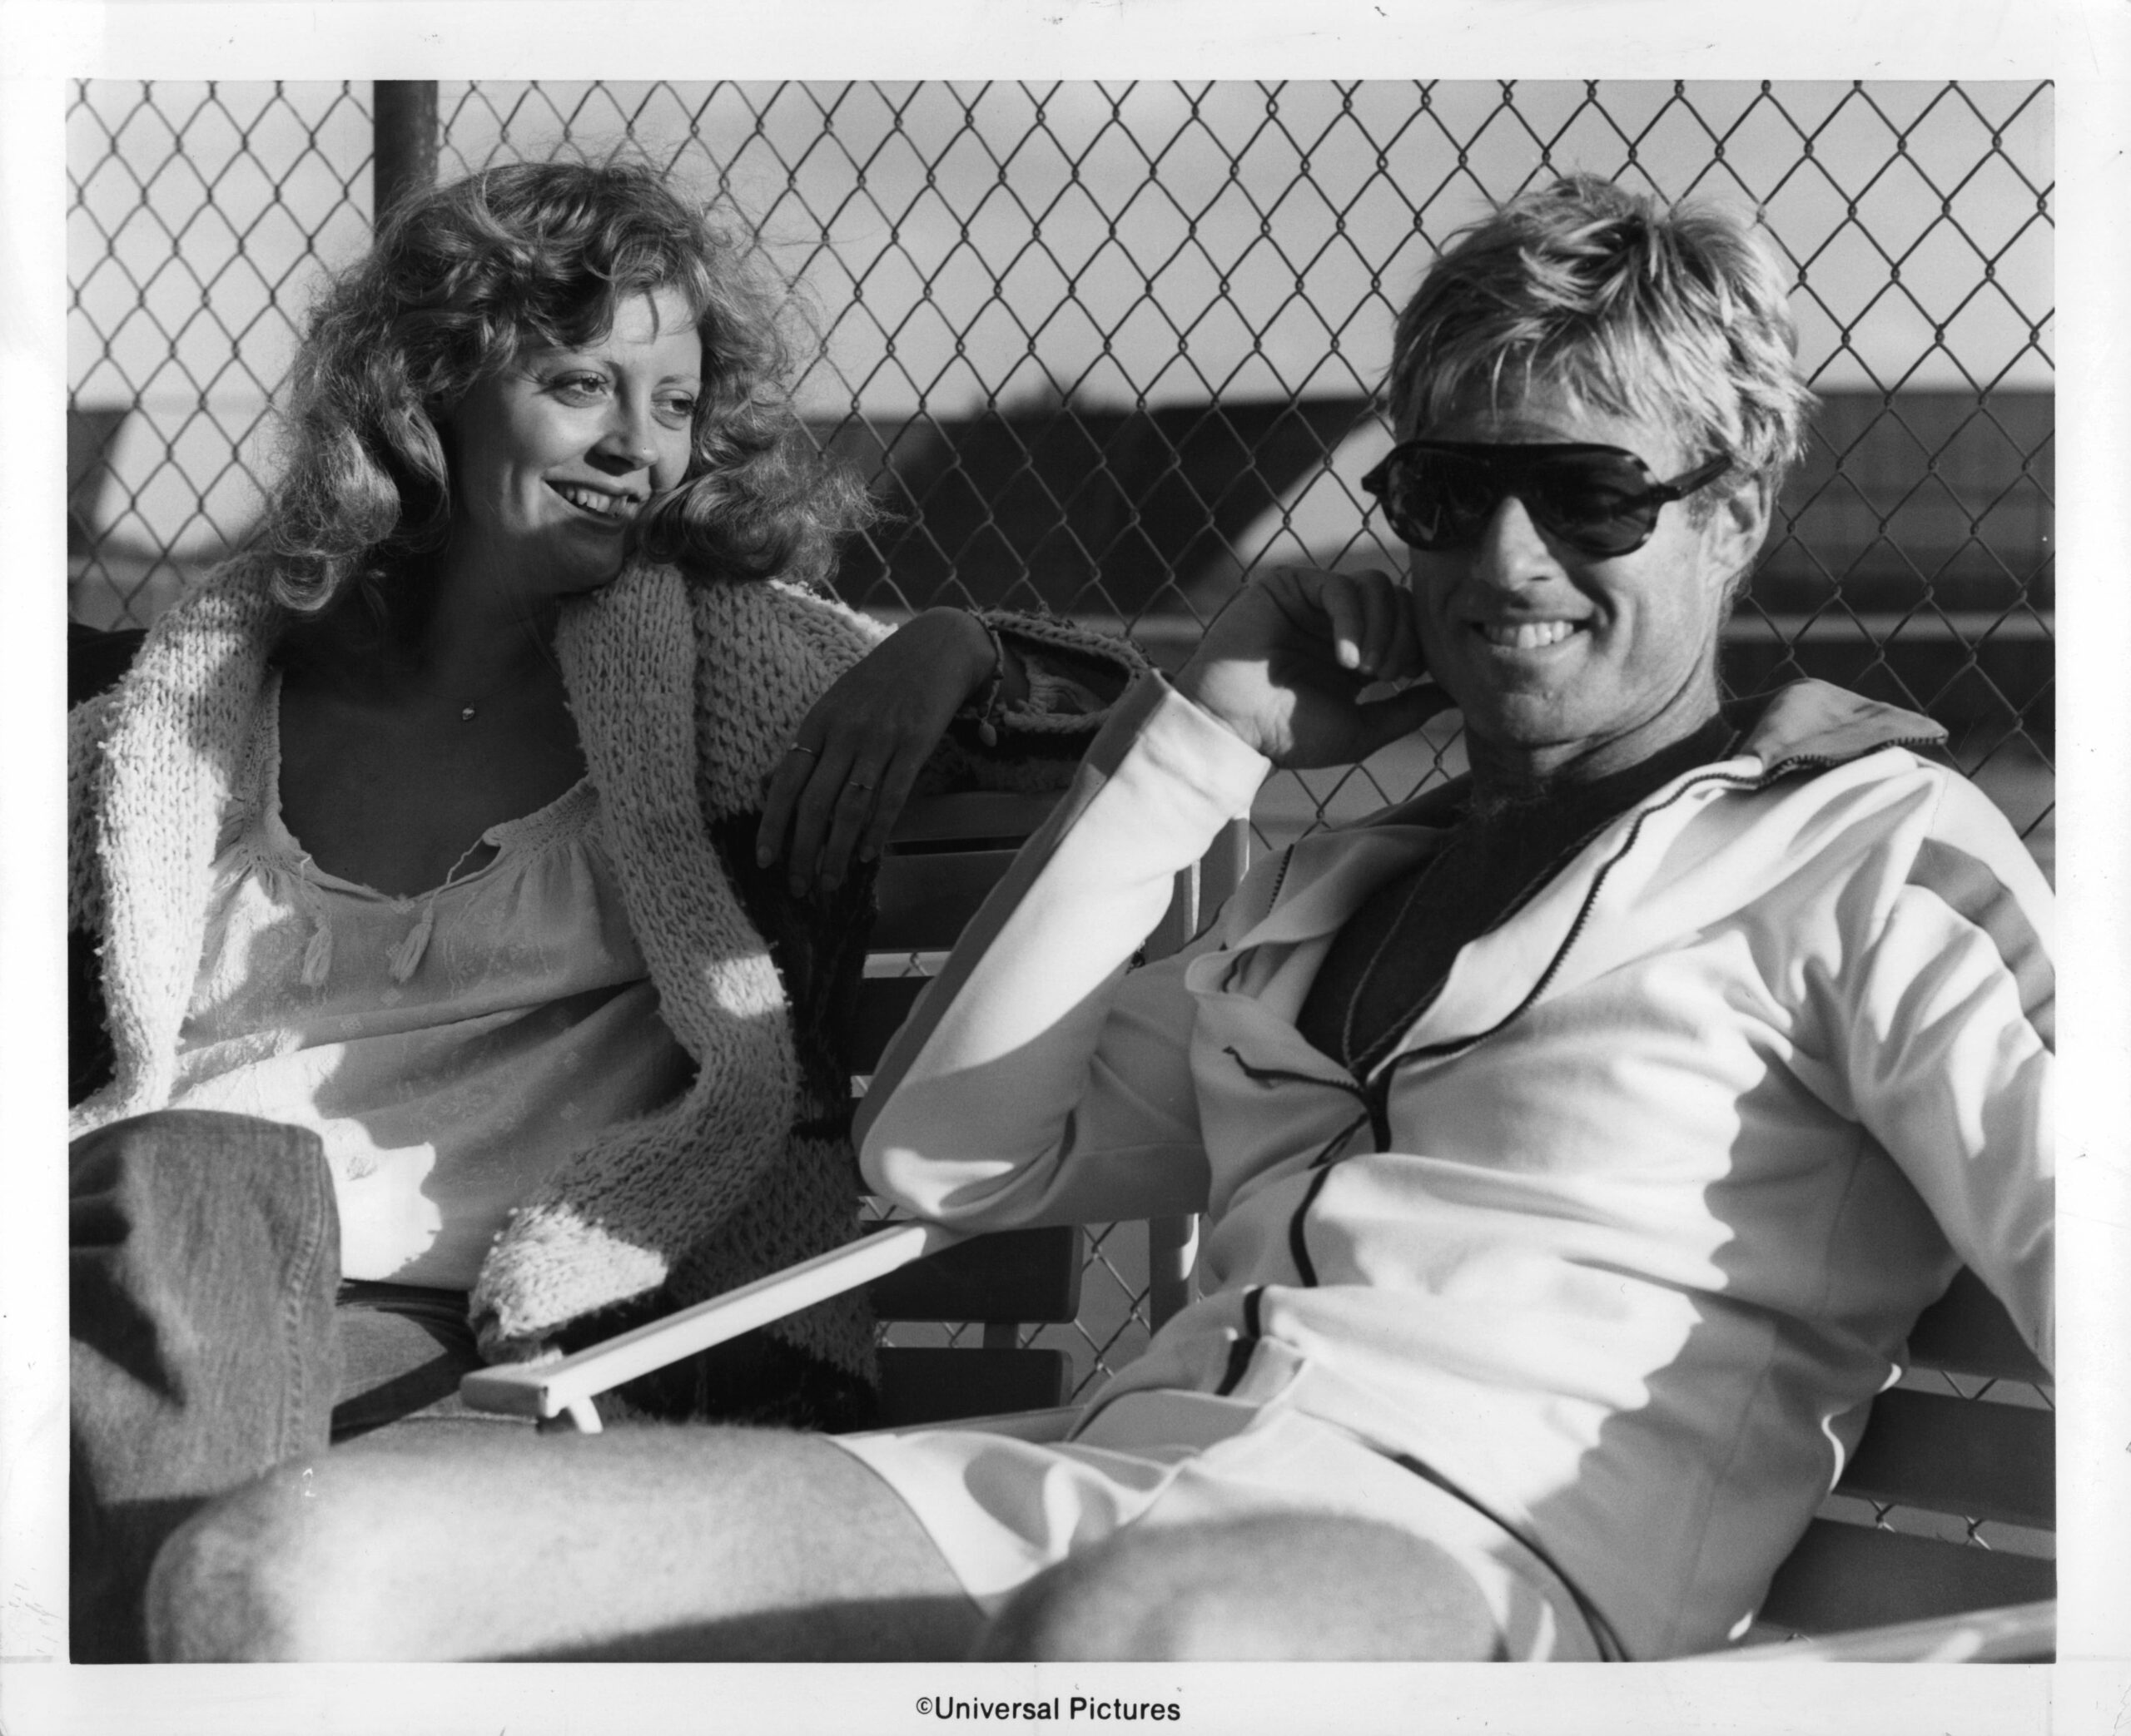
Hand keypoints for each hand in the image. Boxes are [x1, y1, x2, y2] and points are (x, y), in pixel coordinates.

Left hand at [757, 608, 994, 893]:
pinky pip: (892, 796)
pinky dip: (877, 830)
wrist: (934, 649)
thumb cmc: (880, 681)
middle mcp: (845, 732)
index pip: (786, 781)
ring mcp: (881, 739)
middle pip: (816, 803)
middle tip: (798, 886)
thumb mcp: (835, 704)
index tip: (765, 860)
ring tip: (829, 882)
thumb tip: (769, 784)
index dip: (772, 824)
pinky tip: (866, 855)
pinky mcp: (915, 745)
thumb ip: (807, 745)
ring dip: (837, 851)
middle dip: (803, 850)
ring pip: (851, 807)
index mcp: (819, 721)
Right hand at [1174, 566, 1451, 766]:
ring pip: (1376, 587)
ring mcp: (1312, 600)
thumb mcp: (1363, 729)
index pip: (1408, 622)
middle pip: (1399, 599)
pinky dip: (1352, 621)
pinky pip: (1340, 586)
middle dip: (1403, 638)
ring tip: (1362, 671)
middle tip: (1384, 677)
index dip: (1418, 644)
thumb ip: (1408, 710)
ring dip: (1380, 630)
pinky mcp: (1288, 586)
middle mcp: (1336, 620)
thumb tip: (1457, 696)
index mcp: (1356, 649)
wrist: (1233, 731)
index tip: (1405, 680)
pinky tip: (1342, 659)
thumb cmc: (1288, 737)